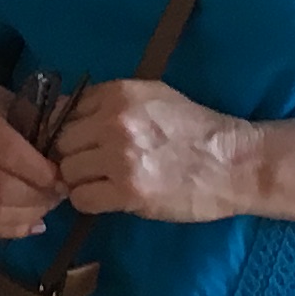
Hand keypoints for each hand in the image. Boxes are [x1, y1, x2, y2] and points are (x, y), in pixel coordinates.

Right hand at [0, 92, 66, 240]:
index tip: (62, 176)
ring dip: (28, 215)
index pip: (8, 152)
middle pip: (0, 189)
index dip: (40, 171)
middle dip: (38, 197)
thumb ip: (39, 126)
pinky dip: (12, 229)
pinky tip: (34, 222)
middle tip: (60, 194)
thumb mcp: (12, 102)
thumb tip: (73, 158)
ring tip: (47, 206)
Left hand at [50, 80, 255, 225]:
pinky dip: (90, 201)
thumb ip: (110, 103)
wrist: (234, 163)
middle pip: (60, 142)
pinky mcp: (128, 190)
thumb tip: (66, 114)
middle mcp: (114, 121)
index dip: (69, 130)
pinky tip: (110, 198)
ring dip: (80, 181)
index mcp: (118, 94)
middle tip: (93, 167)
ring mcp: (119, 156)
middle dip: (72, 156)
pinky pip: (82, 198)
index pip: (64, 110)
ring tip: (104, 183)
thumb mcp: (152, 98)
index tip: (81, 144)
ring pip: (67, 171)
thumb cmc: (195, 129)